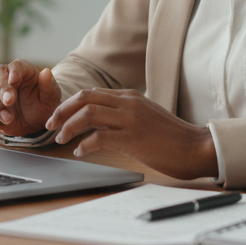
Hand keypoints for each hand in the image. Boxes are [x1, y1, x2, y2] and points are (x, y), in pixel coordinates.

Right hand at [0, 59, 61, 136]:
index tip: (15, 81)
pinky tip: (3, 123)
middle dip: (1, 88)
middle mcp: (5, 77)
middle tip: (9, 101)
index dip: (14, 72)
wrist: (35, 122)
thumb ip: (49, 85)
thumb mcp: (52, 97)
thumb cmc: (44, 105)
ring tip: (9, 118)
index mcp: (22, 70)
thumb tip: (46, 72)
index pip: (15, 66)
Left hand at [45, 88, 218, 180]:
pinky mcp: (133, 138)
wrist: (196, 147)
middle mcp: (128, 103)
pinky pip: (99, 137)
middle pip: (84, 98)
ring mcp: (130, 119)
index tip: (58, 117)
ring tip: (60, 139)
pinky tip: (80, 151)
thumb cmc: (172, 137)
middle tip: (50, 125)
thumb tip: (97, 125)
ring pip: (87, 114)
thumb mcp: (145, 117)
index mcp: (130, 96)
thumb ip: (122, 116)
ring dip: (68, 126)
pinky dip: (85, 144)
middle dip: (62, 111)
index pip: (92, 93)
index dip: (70, 104)